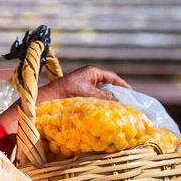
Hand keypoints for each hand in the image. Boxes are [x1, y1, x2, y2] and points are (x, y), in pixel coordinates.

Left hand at [0, 65, 132, 135]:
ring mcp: (83, 82)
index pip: (112, 76)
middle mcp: (88, 75)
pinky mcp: (79, 90)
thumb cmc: (68, 92)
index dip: (122, 84)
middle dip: (116, 91)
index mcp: (92, 71)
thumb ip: (104, 96)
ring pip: (100, 90)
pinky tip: (103, 108)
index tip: (131, 92)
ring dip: (108, 97)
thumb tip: (116, 101)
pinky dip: (100, 100)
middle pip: (107, 83)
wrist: (50, 97)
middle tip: (126, 101)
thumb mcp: (89, 94)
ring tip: (117, 106)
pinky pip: (94, 94)